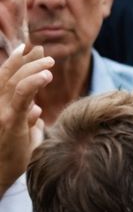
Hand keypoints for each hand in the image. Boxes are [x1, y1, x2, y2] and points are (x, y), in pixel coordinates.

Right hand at [0, 43, 53, 193]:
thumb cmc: (10, 161)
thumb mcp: (21, 136)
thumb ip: (27, 121)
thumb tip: (37, 110)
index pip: (7, 79)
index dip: (18, 62)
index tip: (32, 51)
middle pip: (9, 75)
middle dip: (26, 59)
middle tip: (42, 50)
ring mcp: (0, 112)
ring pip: (15, 81)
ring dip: (33, 67)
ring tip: (49, 62)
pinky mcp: (9, 121)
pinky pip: (21, 96)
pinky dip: (33, 82)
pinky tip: (46, 75)